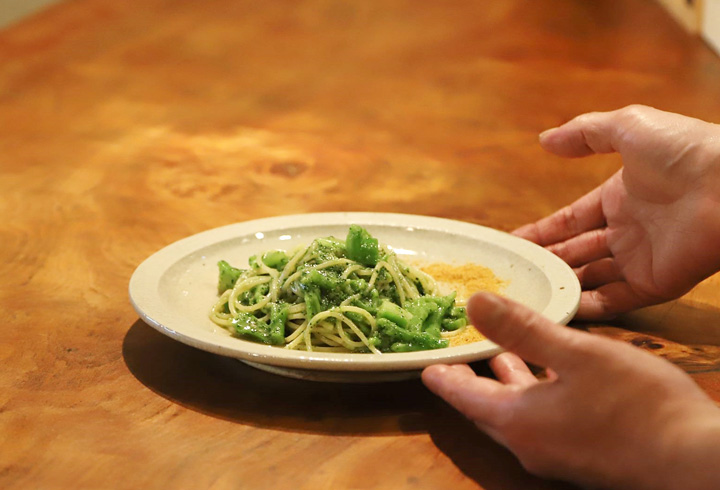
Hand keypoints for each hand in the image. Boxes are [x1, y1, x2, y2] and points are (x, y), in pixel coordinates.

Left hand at [422, 293, 719, 489]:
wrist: (696, 463)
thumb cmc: (636, 405)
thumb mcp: (576, 355)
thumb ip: (522, 329)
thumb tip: (472, 303)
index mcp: (518, 420)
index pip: (464, 396)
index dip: (443, 377)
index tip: (424, 365)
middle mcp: (530, 443)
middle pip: (486, 407)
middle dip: (470, 380)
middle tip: (456, 357)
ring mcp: (557, 453)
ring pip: (517, 413)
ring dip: (505, 384)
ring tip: (497, 357)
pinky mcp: (583, 453)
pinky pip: (541, 420)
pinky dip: (532, 393)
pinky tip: (548, 375)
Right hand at [515, 105, 719, 318]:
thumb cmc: (684, 149)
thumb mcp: (628, 126)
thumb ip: (584, 133)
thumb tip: (544, 140)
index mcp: (618, 196)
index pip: (570, 220)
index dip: (541, 231)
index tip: (512, 242)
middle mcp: (627, 230)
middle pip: (576, 252)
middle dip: (545, 262)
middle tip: (511, 273)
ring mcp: (642, 259)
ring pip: (591, 278)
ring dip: (561, 286)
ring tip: (526, 295)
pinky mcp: (657, 284)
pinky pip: (616, 300)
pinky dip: (588, 307)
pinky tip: (558, 310)